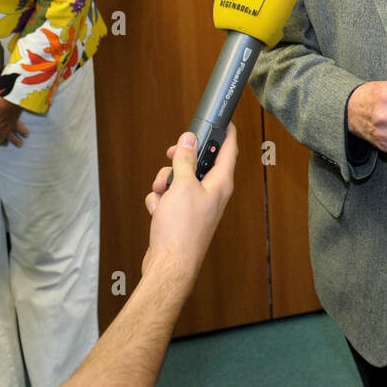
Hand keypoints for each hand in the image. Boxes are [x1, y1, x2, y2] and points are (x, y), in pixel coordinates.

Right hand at [142, 125, 236, 284]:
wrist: (170, 266)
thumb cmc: (182, 230)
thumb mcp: (182, 186)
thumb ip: (185, 160)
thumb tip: (189, 140)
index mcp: (220, 184)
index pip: (229, 151)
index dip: (226, 133)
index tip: (223, 120)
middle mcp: (212, 194)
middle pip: (199, 164)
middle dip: (181, 160)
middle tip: (173, 154)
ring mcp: (197, 207)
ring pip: (180, 180)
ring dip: (165, 183)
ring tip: (161, 194)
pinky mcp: (182, 218)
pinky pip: (169, 198)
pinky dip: (160, 202)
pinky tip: (158, 211)